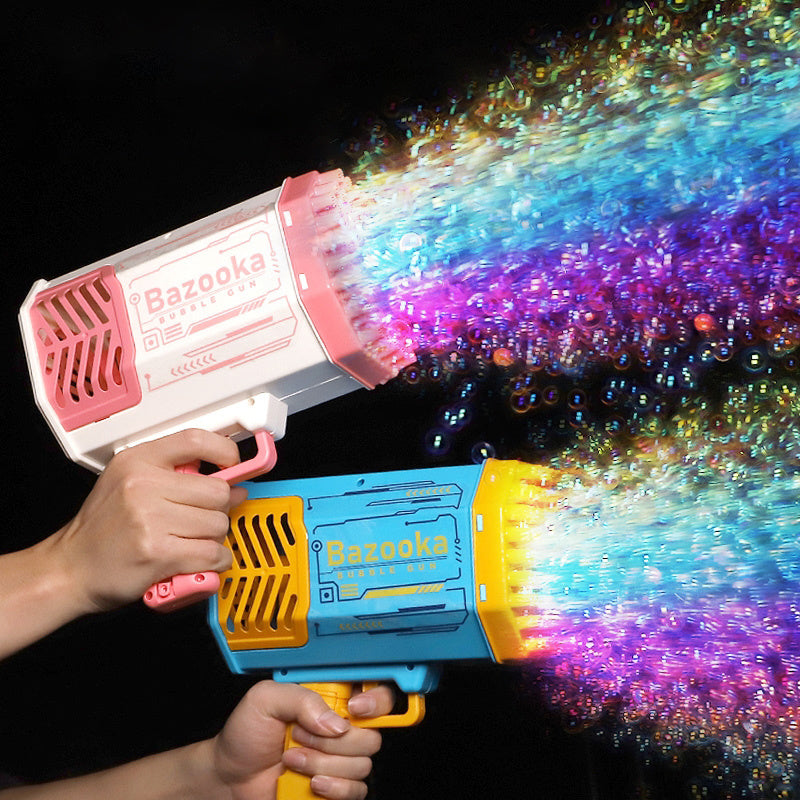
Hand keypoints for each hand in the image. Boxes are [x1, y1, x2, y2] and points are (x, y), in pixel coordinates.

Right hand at [51, 429, 247, 612]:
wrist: (71, 568)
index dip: (225, 451)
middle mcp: (143, 485)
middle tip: (203, 520)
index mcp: (138, 461)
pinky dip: (215, 562)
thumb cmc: (105, 529)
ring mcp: (150, 519)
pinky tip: (200, 561)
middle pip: (217, 492)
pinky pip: (212, 554)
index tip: (232, 465)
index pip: (195, 440)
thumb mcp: (130, 484)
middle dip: (219, 510)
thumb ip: (177, 476)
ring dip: (214, 539)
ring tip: (192, 542)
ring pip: (218, 525)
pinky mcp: (158, 553)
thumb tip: (235, 484)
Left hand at [211, 681, 393, 799]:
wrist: (231, 777)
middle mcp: (340, 727)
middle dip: (333, 741)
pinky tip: (312, 782)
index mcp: (330, 699)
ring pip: (362, 764)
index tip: (354, 709)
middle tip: (300, 737)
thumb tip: (335, 722)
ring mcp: (340, 759)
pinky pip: (356, 790)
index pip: (374, 692)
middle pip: (371, 734)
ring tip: (294, 760)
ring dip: (324, 765)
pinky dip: (334, 788)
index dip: (376, 700)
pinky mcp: (337, 787)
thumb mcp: (265, 699)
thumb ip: (300, 699)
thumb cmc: (246, 734)